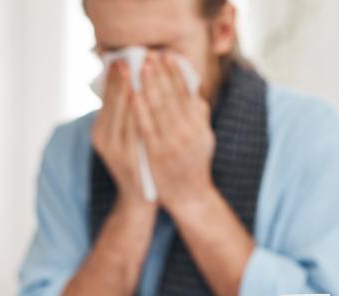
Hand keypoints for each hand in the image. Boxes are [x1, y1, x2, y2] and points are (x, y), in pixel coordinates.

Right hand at [91, 61, 153, 208]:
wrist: (140, 200)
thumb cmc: (136, 164)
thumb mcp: (124, 139)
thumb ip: (124, 116)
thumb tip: (131, 85)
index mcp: (101, 133)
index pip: (108, 100)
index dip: (116, 79)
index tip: (124, 58)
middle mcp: (106, 141)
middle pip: (116, 104)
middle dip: (127, 79)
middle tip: (137, 57)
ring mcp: (118, 153)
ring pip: (128, 115)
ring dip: (139, 90)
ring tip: (149, 70)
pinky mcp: (133, 161)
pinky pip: (141, 132)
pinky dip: (147, 113)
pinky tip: (156, 100)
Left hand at [132, 51, 216, 215]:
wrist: (190, 198)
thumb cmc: (194, 166)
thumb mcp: (204, 139)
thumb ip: (198, 116)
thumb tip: (193, 91)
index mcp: (200, 127)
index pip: (188, 94)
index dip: (177, 73)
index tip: (167, 56)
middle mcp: (189, 133)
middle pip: (173, 97)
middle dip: (161, 74)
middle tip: (150, 54)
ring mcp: (173, 144)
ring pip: (160, 108)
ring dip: (150, 85)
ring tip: (141, 66)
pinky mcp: (158, 154)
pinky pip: (147, 127)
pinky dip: (141, 109)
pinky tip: (134, 94)